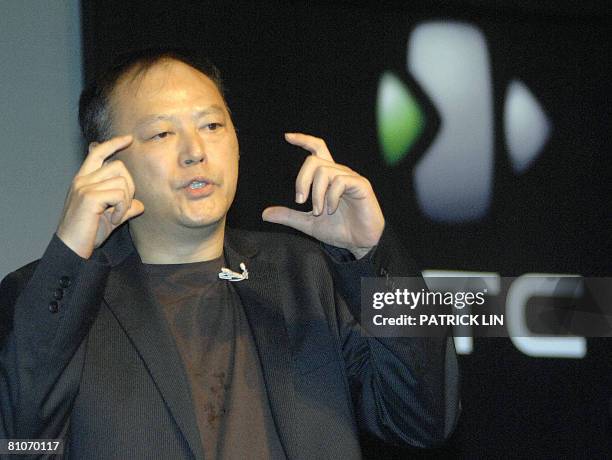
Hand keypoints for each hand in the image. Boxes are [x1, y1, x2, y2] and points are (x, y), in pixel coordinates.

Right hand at [56, 135, 143, 258]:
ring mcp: (84, 187)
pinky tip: (113, 220)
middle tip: (122, 208)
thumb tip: (141, 205)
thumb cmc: (87, 234)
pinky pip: (120, 195)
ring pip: (122, 181)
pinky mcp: (89, 197)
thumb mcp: (110, 218)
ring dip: (126, 202)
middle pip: (119, 166)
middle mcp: (82, 180)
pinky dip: (122, 209)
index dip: (113, 144)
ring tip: (115, 217)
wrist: (71, 248)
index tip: (128, 139)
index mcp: (83, 180)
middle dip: (130, 187)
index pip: (98, 153)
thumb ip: (124, 208)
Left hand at [262, 133, 384, 258]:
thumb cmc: (338, 230)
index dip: (304, 140)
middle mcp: (339, 173)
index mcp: (328, 178)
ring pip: (325, 171)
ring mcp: (351, 178)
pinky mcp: (361, 185)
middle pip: (314, 161)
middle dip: (301, 179)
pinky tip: (331, 209)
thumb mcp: (308, 224)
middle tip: (299, 200)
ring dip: (316, 194)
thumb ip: (289, 216)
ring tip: (318, 211)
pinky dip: (330, 197)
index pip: (317, 150)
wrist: (359, 243)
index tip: (287, 137)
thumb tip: (264, 214)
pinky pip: (340, 181)